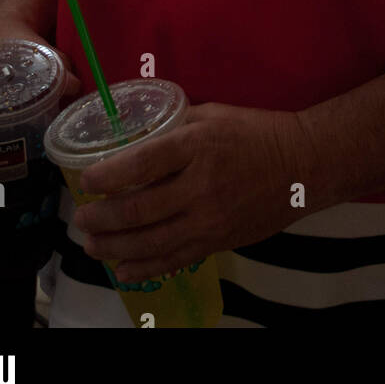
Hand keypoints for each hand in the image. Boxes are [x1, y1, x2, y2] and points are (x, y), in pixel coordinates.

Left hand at [74, 102, 312, 281]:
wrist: (304, 165)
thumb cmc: (257, 132)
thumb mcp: (213, 114)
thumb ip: (175, 124)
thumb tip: (136, 133)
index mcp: (197, 146)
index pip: (142, 164)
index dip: (108, 176)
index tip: (86, 180)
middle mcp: (200, 186)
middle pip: (139, 209)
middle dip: (103, 218)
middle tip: (81, 218)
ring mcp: (210, 220)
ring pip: (152, 242)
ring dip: (116, 247)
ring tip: (92, 245)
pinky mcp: (219, 242)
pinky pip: (175, 260)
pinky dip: (146, 268)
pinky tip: (124, 269)